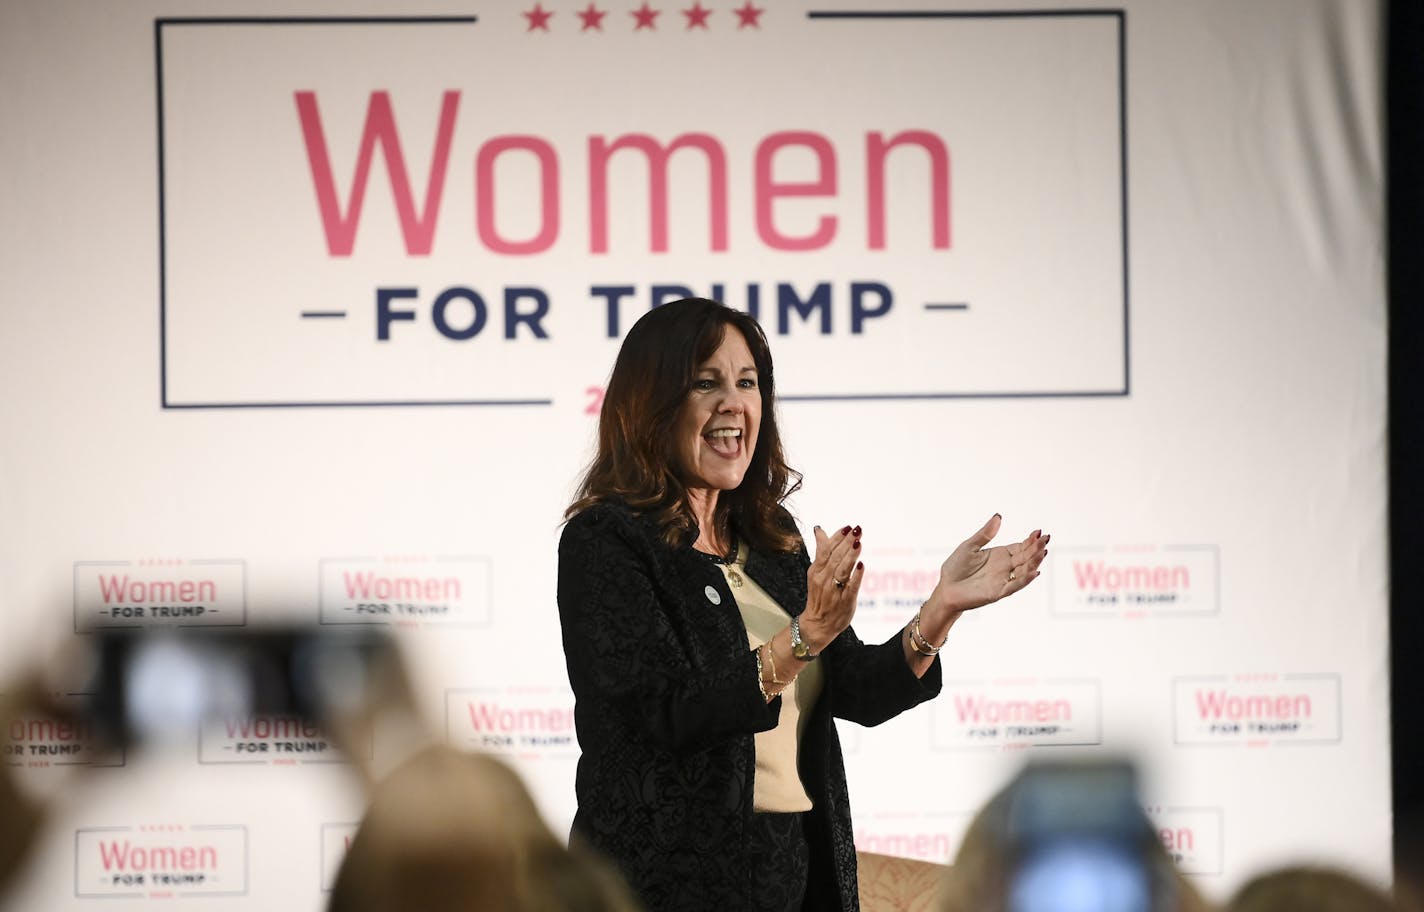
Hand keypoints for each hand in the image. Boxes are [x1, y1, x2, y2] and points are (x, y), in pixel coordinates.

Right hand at [798, 524, 863, 651]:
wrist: (818, 624)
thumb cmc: (820, 595)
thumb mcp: (815, 572)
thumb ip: (820, 551)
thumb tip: (819, 529)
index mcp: (816, 570)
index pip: (825, 550)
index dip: (837, 537)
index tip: (847, 527)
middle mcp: (823, 579)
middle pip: (835, 557)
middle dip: (846, 543)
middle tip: (857, 530)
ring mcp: (834, 591)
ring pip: (842, 570)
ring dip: (851, 555)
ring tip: (858, 542)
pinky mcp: (845, 601)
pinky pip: (851, 587)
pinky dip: (856, 576)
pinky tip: (862, 566)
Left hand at [929, 514, 1046, 616]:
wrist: (946, 588)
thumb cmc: (956, 568)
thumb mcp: (970, 546)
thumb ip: (985, 533)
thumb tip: (998, 516)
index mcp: (1000, 555)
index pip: (1020, 547)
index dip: (1030, 540)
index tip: (1039, 532)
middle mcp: (1005, 567)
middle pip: (1026, 557)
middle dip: (1036, 548)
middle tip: (1047, 538)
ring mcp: (1003, 580)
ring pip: (1024, 571)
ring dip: (1034, 562)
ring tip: (1043, 552)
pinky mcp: (998, 592)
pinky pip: (1014, 585)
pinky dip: (1025, 579)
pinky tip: (1034, 571)